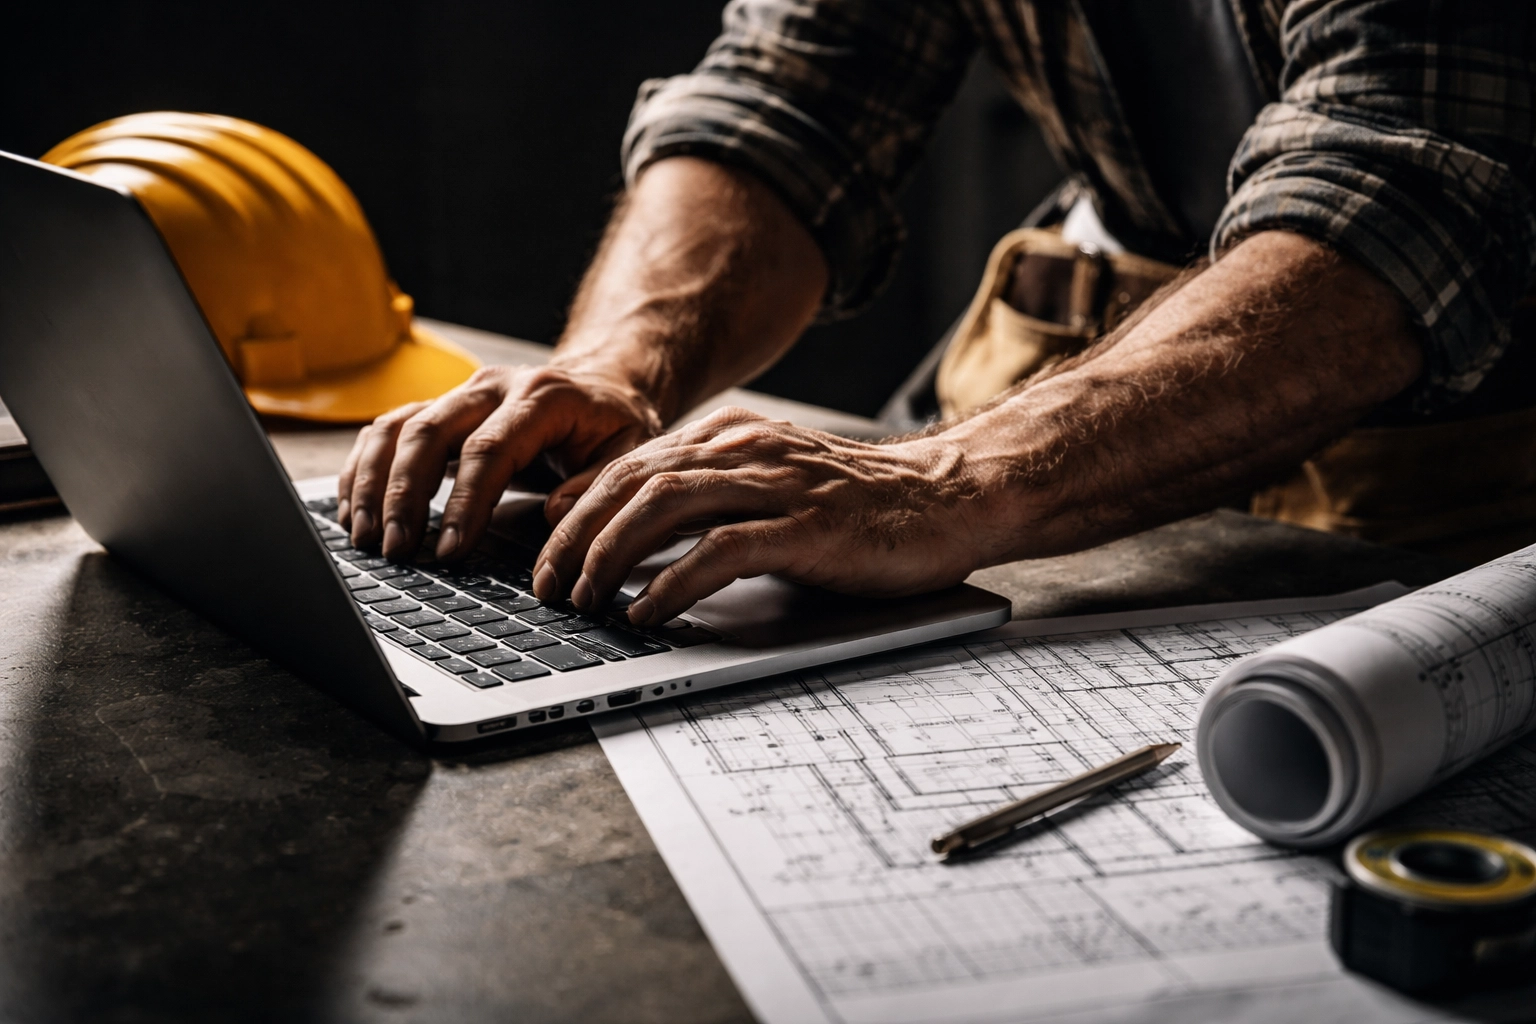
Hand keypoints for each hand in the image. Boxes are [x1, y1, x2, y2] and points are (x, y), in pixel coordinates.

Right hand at [337, 364, 663, 559]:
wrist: (603, 382)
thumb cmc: (614, 425)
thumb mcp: (628, 453)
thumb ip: (596, 484)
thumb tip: (555, 515)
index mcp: (542, 396)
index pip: (489, 449)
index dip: (465, 502)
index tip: (450, 550)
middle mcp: (493, 387)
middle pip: (430, 431)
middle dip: (404, 494)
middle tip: (395, 548)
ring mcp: (461, 394)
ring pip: (399, 426)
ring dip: (374, 482)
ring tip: (364, 536)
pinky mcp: (440, 408)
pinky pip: (388, 430)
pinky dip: (365, 468)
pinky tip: (353, 508)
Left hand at [532, 407, 988, 626]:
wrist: (951, 499)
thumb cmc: (861, 505)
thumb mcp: (774, 483)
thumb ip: (712, 496)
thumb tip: (638, 533)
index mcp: (733, 436)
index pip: (629, 465)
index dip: (576, 509)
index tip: (543, 552)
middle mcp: (746, 448)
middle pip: (632, 482)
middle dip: (576, 536)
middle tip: (547, 587)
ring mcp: (777, 484)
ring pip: (664, 506)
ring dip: (609, 556)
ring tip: (582, 600)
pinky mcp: (806, 527)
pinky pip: (720, 551)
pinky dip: (671, 582)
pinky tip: (645, 611)